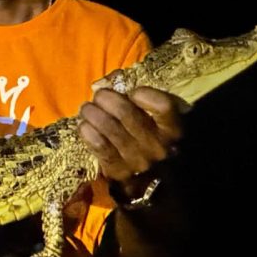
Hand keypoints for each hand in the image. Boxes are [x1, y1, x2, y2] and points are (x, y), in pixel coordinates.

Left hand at [78, 84, 183, 200]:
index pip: (163, 107)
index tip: (133, 92)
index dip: (146, 96)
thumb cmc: (146, 132)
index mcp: (172, 129)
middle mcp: (159, 147)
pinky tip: (83, 125)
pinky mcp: (120, 172)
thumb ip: (135, 94)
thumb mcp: (149, 112)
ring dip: (93, 114)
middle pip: (127, 114)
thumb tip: (108, 81)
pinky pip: (100, 147)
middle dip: (107, 99)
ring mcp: (139, 162)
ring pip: (110, 129)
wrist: (146, 175)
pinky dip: (88, 133)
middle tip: (99, 95)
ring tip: (87, 108)